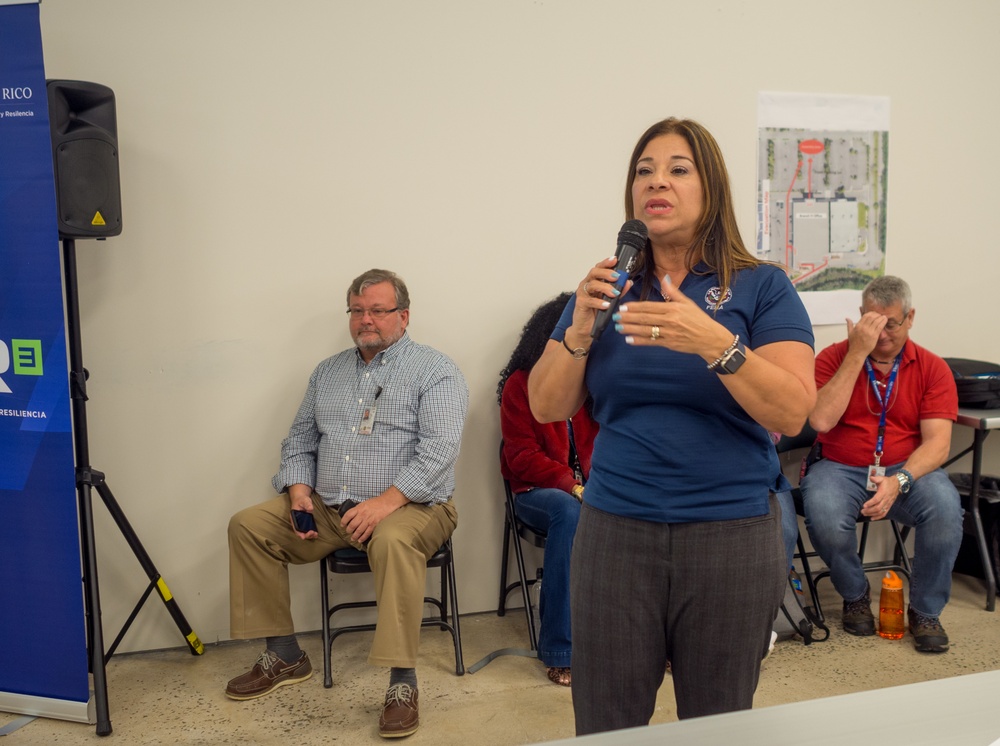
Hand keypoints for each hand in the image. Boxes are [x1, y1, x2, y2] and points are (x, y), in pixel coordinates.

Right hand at [288, 486, 317, 538]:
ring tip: (316, 534)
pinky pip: (307, 529)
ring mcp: (301, 523)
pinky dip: (311, 532)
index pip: (295, 528)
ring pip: (304, 532)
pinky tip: (316, 533)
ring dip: (309, 535)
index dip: (299, 533)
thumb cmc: (301, 500)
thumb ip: (307, 504)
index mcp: (294, 518)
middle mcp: (297, 522)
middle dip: (306, 534)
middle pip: (300, 532)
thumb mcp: (304, 500)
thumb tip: (311, 508)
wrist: (302, 499)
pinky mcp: (306, 522)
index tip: (303, 536)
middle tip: (313, 533)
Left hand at [340, 490, 405, 543]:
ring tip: (352, 538)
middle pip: (352, 525)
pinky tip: (360, 540)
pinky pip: (367, 533)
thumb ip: (358, 509)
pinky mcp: (374, 524)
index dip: (343, 521)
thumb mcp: (364, 503)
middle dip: (349, 530)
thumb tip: (352, 516)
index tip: (342, 524)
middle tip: (348, 532)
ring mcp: (368, 520)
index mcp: (359, 508)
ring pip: (359, 530)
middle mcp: (362, 515)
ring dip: (354, 536)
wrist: (386, 503)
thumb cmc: (375, 502)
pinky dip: (363, 537)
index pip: (348, 515)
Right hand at [568, 257, 634, 343]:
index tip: (615, 260)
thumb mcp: (611, 300)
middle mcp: (587, 284)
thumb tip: (628, 282)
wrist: (586, 328)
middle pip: (594, 272)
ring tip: (615, 293)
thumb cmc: (596, 312)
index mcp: (594, 281)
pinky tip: (606, 305)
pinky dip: (599, 302)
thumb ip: (619, 290)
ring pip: (592, 284)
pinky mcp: (580, 303)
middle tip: (617, 277)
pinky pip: (589, 300)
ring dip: (605, 288)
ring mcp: (583, 293)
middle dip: (606, 273)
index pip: (599, 268)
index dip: (606, 262)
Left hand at [613, 274, 730, 357]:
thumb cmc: (699, 320)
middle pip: (644, 318)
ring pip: (645, 330)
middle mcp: (669, 320)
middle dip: (628, 317)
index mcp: (673, 308)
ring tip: (618, 326)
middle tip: (616, 315)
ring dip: (630, 328)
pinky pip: (651, 342)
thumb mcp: (688, 302)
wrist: (710, 338)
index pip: (649, 306)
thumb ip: (673, 292)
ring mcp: (668, 333)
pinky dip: (639, 341)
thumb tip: (665, 278)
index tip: (623, 306)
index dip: (635, 306)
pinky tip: (629, 339)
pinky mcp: (668, 344)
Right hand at [846, 312, 886, 357]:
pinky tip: (885, 320)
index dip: (871, 313)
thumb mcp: (849, 333)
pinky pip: (880, 327)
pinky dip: (883, 322)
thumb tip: (847, 318)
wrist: (857, 353)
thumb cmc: (853, 344)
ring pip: (877, 321)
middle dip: (877, 314)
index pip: (865, 316)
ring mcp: (869, 332)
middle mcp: (863, 328)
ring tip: (884, 317)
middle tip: (879, 315)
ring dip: (881, 317)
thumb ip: (849, 324)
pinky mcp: (874, 336)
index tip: (874, 314)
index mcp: (857, 326)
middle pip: (872, 317)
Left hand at [861, 475, 899, 519]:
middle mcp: (886, 499)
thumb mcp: (882, 478)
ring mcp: (888, 503)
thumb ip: (876, 478)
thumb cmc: (888, 482)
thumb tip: (871, 478)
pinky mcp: (889, 506)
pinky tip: (872, 518)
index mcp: (883, 492)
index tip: (864, 506)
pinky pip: (884, 513)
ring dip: (872, 514)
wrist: (898, 484)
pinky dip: (878, 517)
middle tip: (862, 511)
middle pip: (878, 507)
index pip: (877, 500)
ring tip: (865, 514)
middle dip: (869, 510)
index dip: (870, 503)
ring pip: (881, 511)